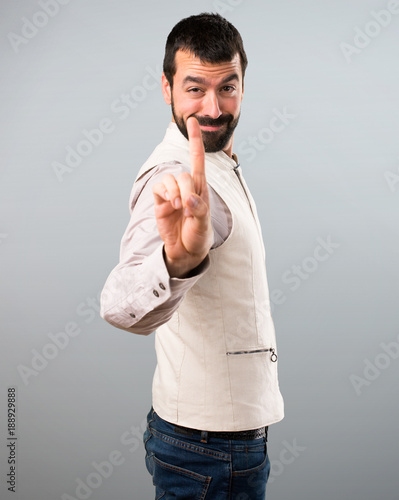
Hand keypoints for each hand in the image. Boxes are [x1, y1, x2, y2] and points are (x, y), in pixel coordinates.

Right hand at [152, 117, 212, 277]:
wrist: (185, 251)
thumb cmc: (198, 236)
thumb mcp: (203, 226)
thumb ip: (199, 211)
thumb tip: (190, 200)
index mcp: (201, 189)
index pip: (198, 160)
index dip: (195, 140)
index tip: (193, 121)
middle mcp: (187, 188)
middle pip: (183, 175)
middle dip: (185, 190)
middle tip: (187, 207)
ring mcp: (172, 194)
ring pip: (170, 180)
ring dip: (173, 193)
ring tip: (179, 208)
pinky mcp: (161, 201)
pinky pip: (158, 187)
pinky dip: (164, 194)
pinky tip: (170, 205)